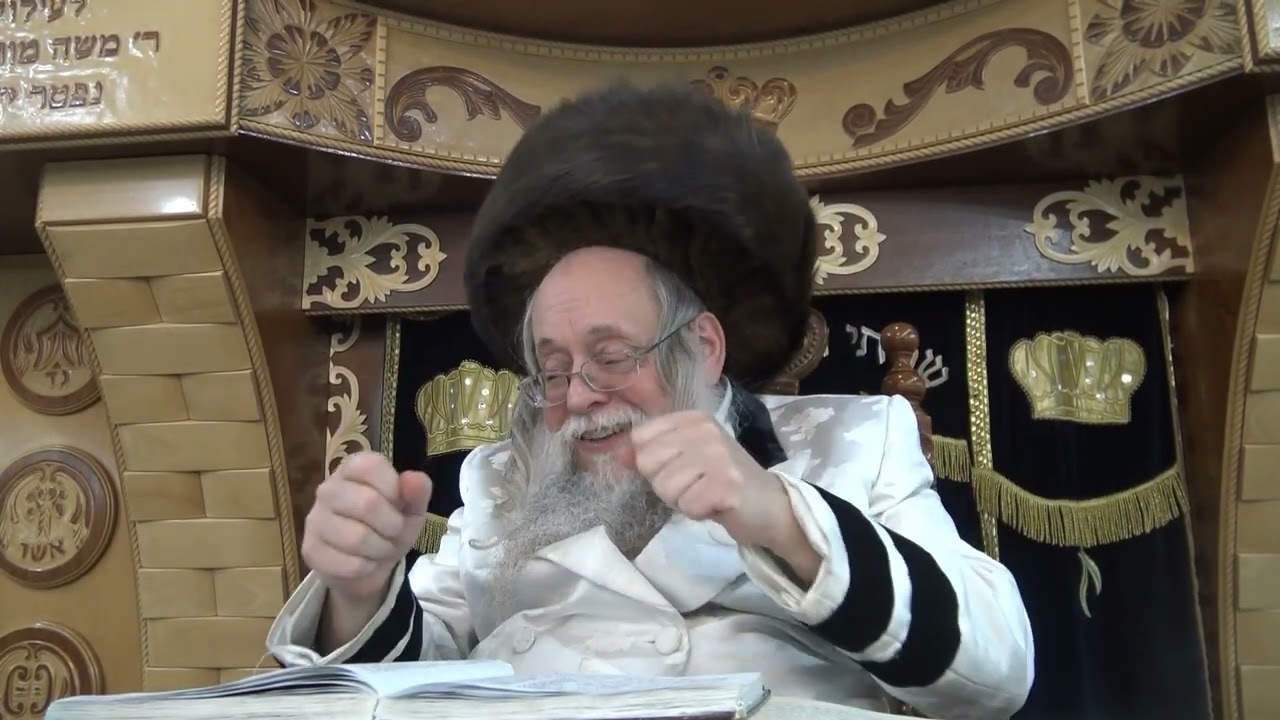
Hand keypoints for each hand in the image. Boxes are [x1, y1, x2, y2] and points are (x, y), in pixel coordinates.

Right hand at [301, 451, 432, 601]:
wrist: (367, 567)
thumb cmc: (389, 527)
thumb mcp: (412, 509)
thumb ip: (417, 492)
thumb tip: (414, 478)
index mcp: (353, 469)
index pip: (371, 466)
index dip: (393, 488)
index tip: (397, 502)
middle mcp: (328, 489)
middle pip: (366, 503)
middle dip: (392, 525)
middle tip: (393, 531)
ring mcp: (315, 519)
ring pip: (357, 538)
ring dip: (380, 549)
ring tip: (380, 547)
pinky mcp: (311, 550)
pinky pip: (348, 564)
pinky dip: (366, 568)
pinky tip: (364, 563)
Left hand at [630, 411, 789, 548]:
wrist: (770, 506)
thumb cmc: (722, 482)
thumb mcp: (686, 460)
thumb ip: (652, 454)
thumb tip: (618, 454)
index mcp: (693, 418)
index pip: (640, 438)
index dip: (653, 464)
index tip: (681, 469)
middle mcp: (705, 430)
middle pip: (648, 462)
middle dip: (666, 485)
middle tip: (695, 486)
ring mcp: (718, 455)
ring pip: (665, 486)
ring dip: (683, 501)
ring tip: (706, 495)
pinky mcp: (728, 484)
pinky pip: (687, 505)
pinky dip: (699, 513)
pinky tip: (717, 505)